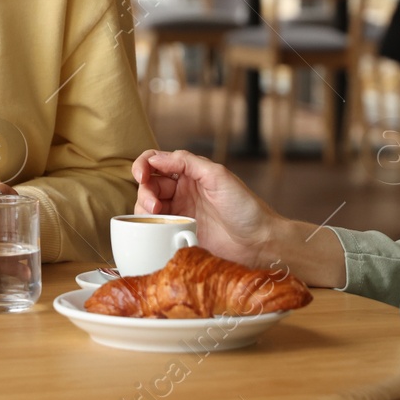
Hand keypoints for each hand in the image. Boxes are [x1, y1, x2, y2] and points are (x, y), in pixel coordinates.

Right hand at [131, 149, 281, 268]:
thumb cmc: (245, 208)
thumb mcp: (218, 177)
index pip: (158, 161)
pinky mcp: (178, 234)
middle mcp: (182, 191)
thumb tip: (157, 157)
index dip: (144, 164)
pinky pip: (155, 227)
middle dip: (145, 190)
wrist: (258, 242)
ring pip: (148, 205)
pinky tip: (154, 228)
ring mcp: (179, 213)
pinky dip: (148, 225)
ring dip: (144, 208)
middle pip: (149, 184)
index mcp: (191, 173)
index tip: (141, 174)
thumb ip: (188, 163)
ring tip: (156, 215)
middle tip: (154, 204)